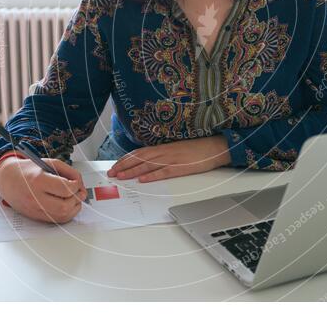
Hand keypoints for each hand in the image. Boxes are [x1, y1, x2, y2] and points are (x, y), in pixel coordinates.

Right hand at [0, 156, 86, 223]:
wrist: (7, 179)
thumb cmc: (28, 170)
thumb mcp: (49, 162)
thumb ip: (68, 171)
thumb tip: (80, 185)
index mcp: (38, 180)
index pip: (65, 188)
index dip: (77, 186)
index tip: (77, 183)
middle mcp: (35, 197)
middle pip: (65, 206)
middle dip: (77, 199)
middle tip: (78, 192)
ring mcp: (34, 209)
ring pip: (62, 216)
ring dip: (74, 208)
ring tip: (74, 198)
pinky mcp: (35, 216)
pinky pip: (56, 220)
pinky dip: (66, 214)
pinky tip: (67, 205)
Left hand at [107, 135, 230, 181]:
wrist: (215, 147)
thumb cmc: (197, 149)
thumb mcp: (177, 149)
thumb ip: (163, 154)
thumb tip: (149, 162)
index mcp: (164, 147)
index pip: (139, 152)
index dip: (126, 159)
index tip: (115, 165)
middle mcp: (165, 151)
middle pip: (140, 158)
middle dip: (124, 166)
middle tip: (111, 173)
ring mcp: (172, 159)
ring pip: (148, 165)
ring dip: (132, 171)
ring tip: (120, 177)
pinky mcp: (181, 167)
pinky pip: (163, 172)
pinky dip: (152, 176)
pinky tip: (142, 180)